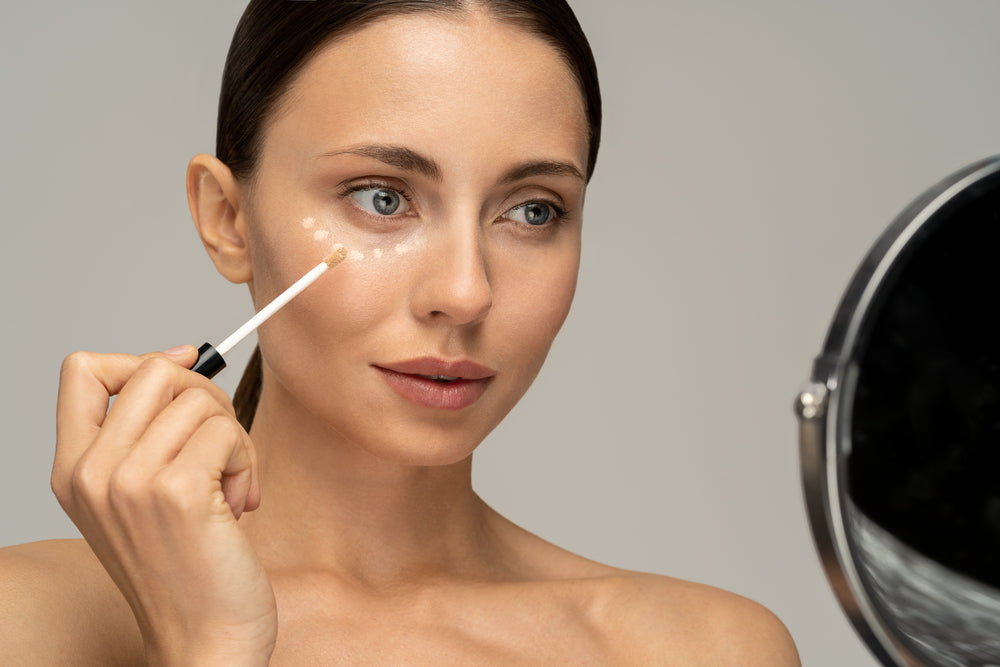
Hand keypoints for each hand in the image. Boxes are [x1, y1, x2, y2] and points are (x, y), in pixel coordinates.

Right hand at [51, 347, 275, 665]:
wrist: (204, 638)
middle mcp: (91, 472)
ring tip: (228, 487)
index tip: (184, 372)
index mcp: (73, 469)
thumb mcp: (141, 495)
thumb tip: (180, 357)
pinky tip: (238, 505)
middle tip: (221, 447)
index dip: (141, 358)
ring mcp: (130, 481)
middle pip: (157, 370)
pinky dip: (246, 462)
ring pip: (200, 398)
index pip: (83, 370)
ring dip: (233, 438)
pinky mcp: (177, 492)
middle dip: (207, 399)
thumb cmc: (186, 566)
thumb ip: (145, 432)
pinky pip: (228, 432)